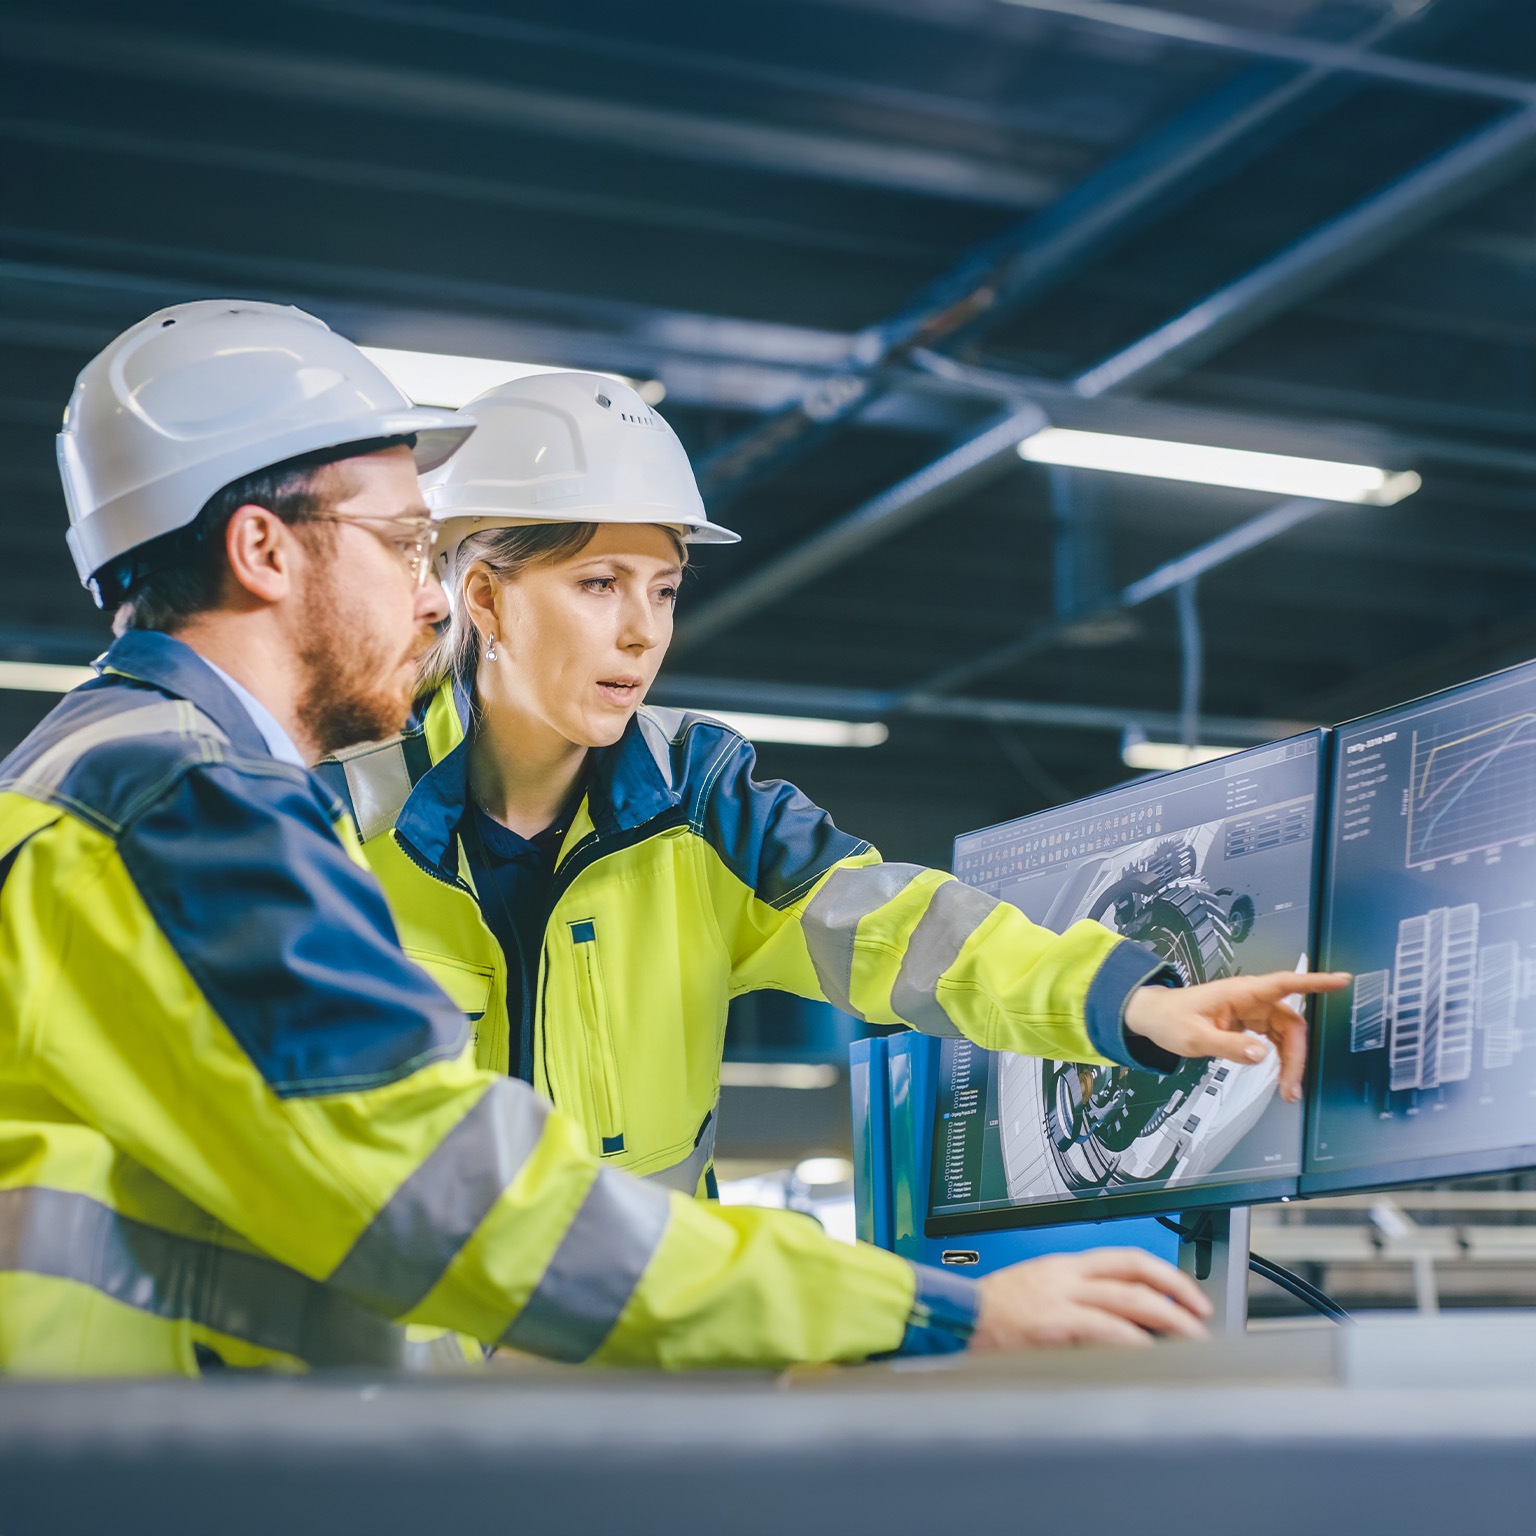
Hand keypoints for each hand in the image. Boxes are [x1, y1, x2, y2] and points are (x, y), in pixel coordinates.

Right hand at [969, 1248, 1210, 1350]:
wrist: (956, 1317)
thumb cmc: (992, 1313)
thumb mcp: (1038, 1293)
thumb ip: (1076, 1301)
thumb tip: (1121, 1324)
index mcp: (1065, 1266)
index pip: (1127, 1259)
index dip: (1165, 1275)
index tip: (1188, 1296)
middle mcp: (1067, 1276)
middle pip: (1135, 1276)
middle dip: (1176, 1297)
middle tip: (1200, 1320)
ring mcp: (1061, 1298)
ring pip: (1127, 1301)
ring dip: (1166, 1320)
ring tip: (1188, 1339)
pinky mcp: (1052, 1324)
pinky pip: (1103, 1329)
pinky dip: (1131, 1340)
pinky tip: (1148, 1352)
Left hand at [1122, 970, 1350, 1102]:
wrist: (1153, 1017)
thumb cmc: (1170, 1020)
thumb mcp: (1194, 1038)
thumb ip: (1228, 1046)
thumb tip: (1262, 1055)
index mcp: (1241, 993)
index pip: (1284, 984)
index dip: (1314, 982)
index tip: (1341, 980)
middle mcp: (1250, 999)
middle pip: (1290, 1023)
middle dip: (1297, 1054)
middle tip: (1291, 1087)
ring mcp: (1250, 1012)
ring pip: (1285, 1035)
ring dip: (1290, 1061)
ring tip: (1287, 1090)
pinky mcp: (1247, 1024)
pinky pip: (1273, 1040)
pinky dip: (1279, 1059)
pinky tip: (1278, 1077)